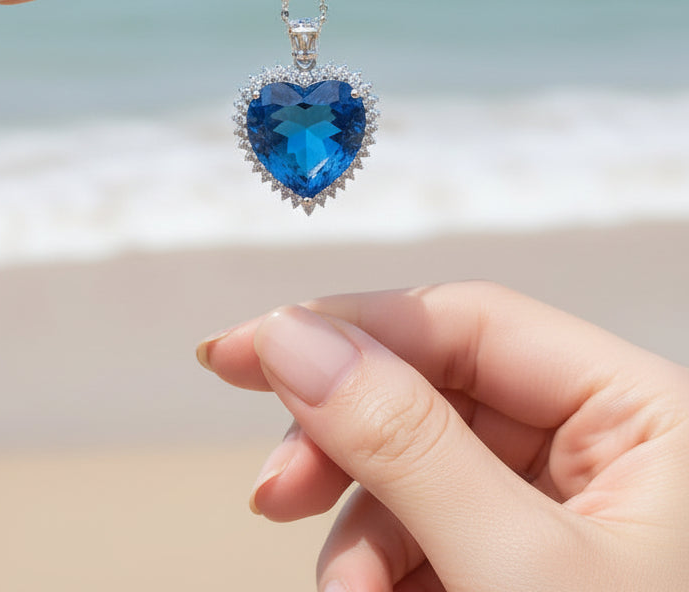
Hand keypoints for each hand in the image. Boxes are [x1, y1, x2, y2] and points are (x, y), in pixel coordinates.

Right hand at [199, 282, 688, 590]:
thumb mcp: (516, 576)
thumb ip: (405, 444)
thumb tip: (294, 337)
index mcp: (645, 414)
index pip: (471, 323)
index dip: (352, 327)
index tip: (244, 352)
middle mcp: (610, 447)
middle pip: (437, 394)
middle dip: (347, 448)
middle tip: (270, 495)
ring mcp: (572, 511)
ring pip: (423, 471)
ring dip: (361, 537)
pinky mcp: (533, 568)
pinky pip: (433, 534)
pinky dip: (387, 573)